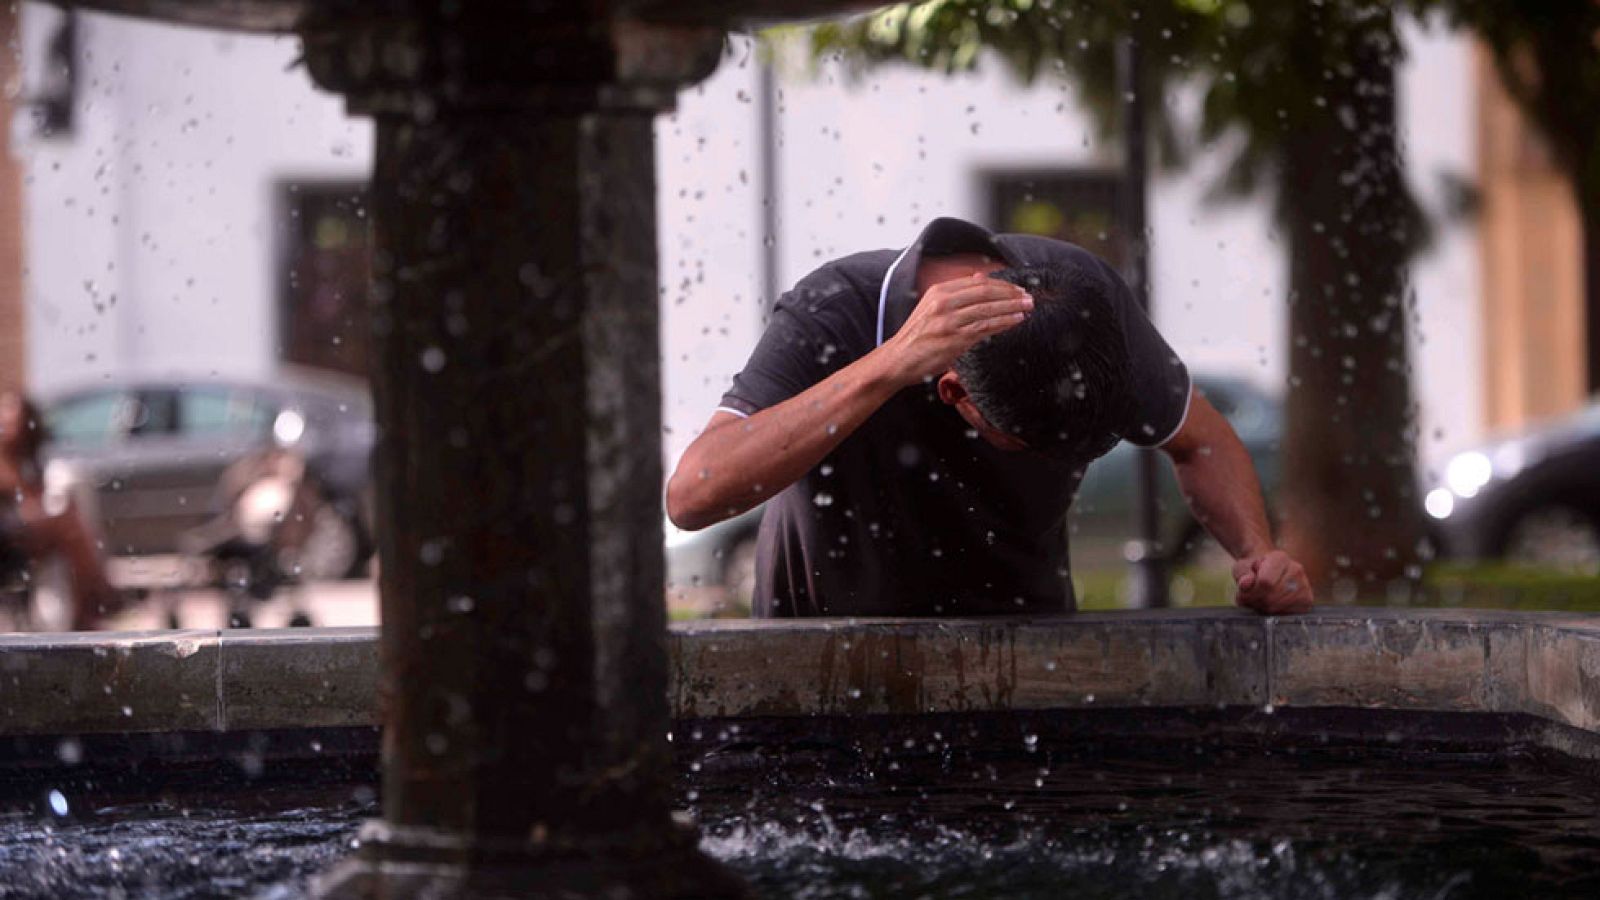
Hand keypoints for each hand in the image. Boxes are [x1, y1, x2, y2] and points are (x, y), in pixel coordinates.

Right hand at [878, 272, 1032, 386]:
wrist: (898, 360)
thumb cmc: (917, 336)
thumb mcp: (932, 307)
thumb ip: (956, 293)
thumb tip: (979, 277)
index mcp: (938, 291)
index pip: (977, 282)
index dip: (1001, 284)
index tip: (1017, 288)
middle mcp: (943, 302)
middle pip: (985, 292)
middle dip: (1010, 294)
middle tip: (1028, 296)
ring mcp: (949, 321)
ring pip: (988, 309)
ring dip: (1012, 307)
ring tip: (1028, 307)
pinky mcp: (955, 339)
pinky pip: (986, 327)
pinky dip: (1004, 322)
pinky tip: (1016, 320)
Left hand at [1232, 549, 1313, 614]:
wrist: (1268, 571)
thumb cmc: (1253, 570)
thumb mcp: (1243, 568)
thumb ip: (1242, 574)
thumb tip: (1245, 584)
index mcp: (1280, 558)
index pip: (1265, 582)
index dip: (1250, 592)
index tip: (1243, 593)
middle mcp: (1296, 569)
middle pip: (1271, 596)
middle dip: (1255, 602)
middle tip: (1249, 600)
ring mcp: (1304, 585)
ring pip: (1278, 606)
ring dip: (1263, 608)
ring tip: (1258, 601)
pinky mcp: (1307, 600)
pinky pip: (1287, 613)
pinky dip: (1274, 613)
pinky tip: (1270, 605)